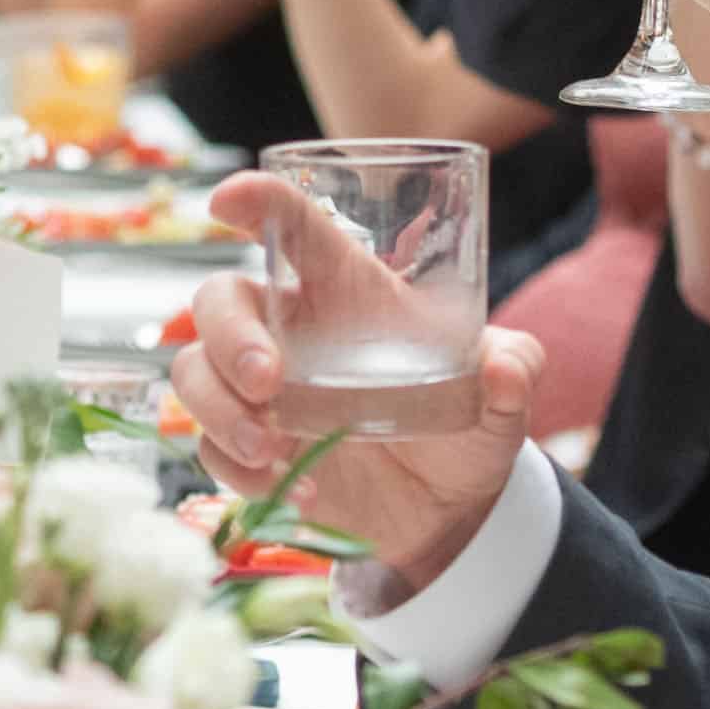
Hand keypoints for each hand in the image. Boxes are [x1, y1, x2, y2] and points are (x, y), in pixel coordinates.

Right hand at [163, 175, 542, 595]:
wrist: (447, 507)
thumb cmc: (465, 425)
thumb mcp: (502, 398)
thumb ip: (515, 371)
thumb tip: (504, 368)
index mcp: (346, 290)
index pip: (293, 229)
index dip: (258, 203)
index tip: (228, 200)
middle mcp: (292, 331)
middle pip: (220, 301)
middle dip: (228, 336)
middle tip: (268, 381)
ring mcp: (263, 391)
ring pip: (195, 372)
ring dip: (218, 408)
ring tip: (271, 448)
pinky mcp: (251, 448)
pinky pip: (209, 446)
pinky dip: (238, 470)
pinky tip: (290, 490)